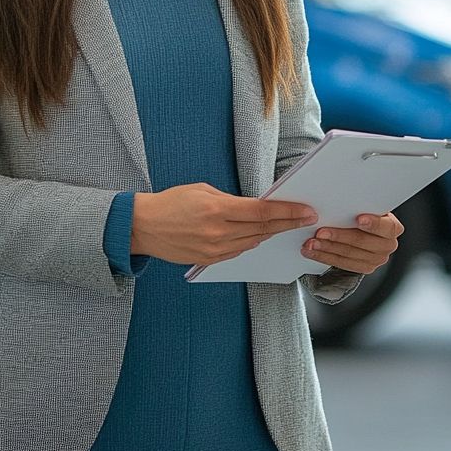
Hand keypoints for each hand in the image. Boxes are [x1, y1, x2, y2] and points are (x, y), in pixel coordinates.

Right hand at [131, 183, 318, 265]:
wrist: (143, 226)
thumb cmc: (171, 202)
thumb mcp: (202, 190)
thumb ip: (231, 200)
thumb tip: (254, 207)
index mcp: (217, 209)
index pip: (262, 212)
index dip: (288, 212)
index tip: (305, 211)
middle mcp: (218, 232)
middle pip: (263, 229)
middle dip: (288, 223)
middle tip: (307, 218)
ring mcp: (214, 250)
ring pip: (254, 242)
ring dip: (272, 233)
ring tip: (289, 225)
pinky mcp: (209, 260)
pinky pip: (239, 251)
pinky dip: (252, 242)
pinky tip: (262, 235)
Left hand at [300, 212, 402, 273]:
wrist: (365, 230)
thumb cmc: (363, 213)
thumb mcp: (367, 206)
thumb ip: (360, 204)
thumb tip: (344, 194)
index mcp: (392, 227)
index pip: (386, 227)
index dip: (373, 224)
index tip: (358, 219)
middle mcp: (387, 245)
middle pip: (362, 241)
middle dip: (339, 236)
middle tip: (321, 231)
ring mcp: (377, 259)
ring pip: (349, 254)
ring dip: (327, 248)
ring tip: (312, 242)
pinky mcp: (364, 267)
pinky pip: (342, 263)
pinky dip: (325, 257)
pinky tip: (313, 251)